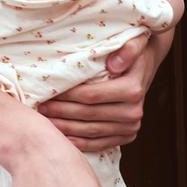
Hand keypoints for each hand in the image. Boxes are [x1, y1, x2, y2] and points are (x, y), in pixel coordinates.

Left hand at [37, 35, 158, 151]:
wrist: (146, 66)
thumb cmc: (134, 52)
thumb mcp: (135, 42)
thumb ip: (128, 50)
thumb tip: (113, 65)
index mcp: (133, 90)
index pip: (92, 95)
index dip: (67, 96)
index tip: (48, 92)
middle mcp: (134, 112)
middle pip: (88, 115)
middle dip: (61, 112)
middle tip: (40, 108)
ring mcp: (131, 127)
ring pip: (91, 131)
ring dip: (66, 128)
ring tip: (46, 122)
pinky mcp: (127, 136)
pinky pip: (100, 144)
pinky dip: (79, 142)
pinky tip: (62, 138)